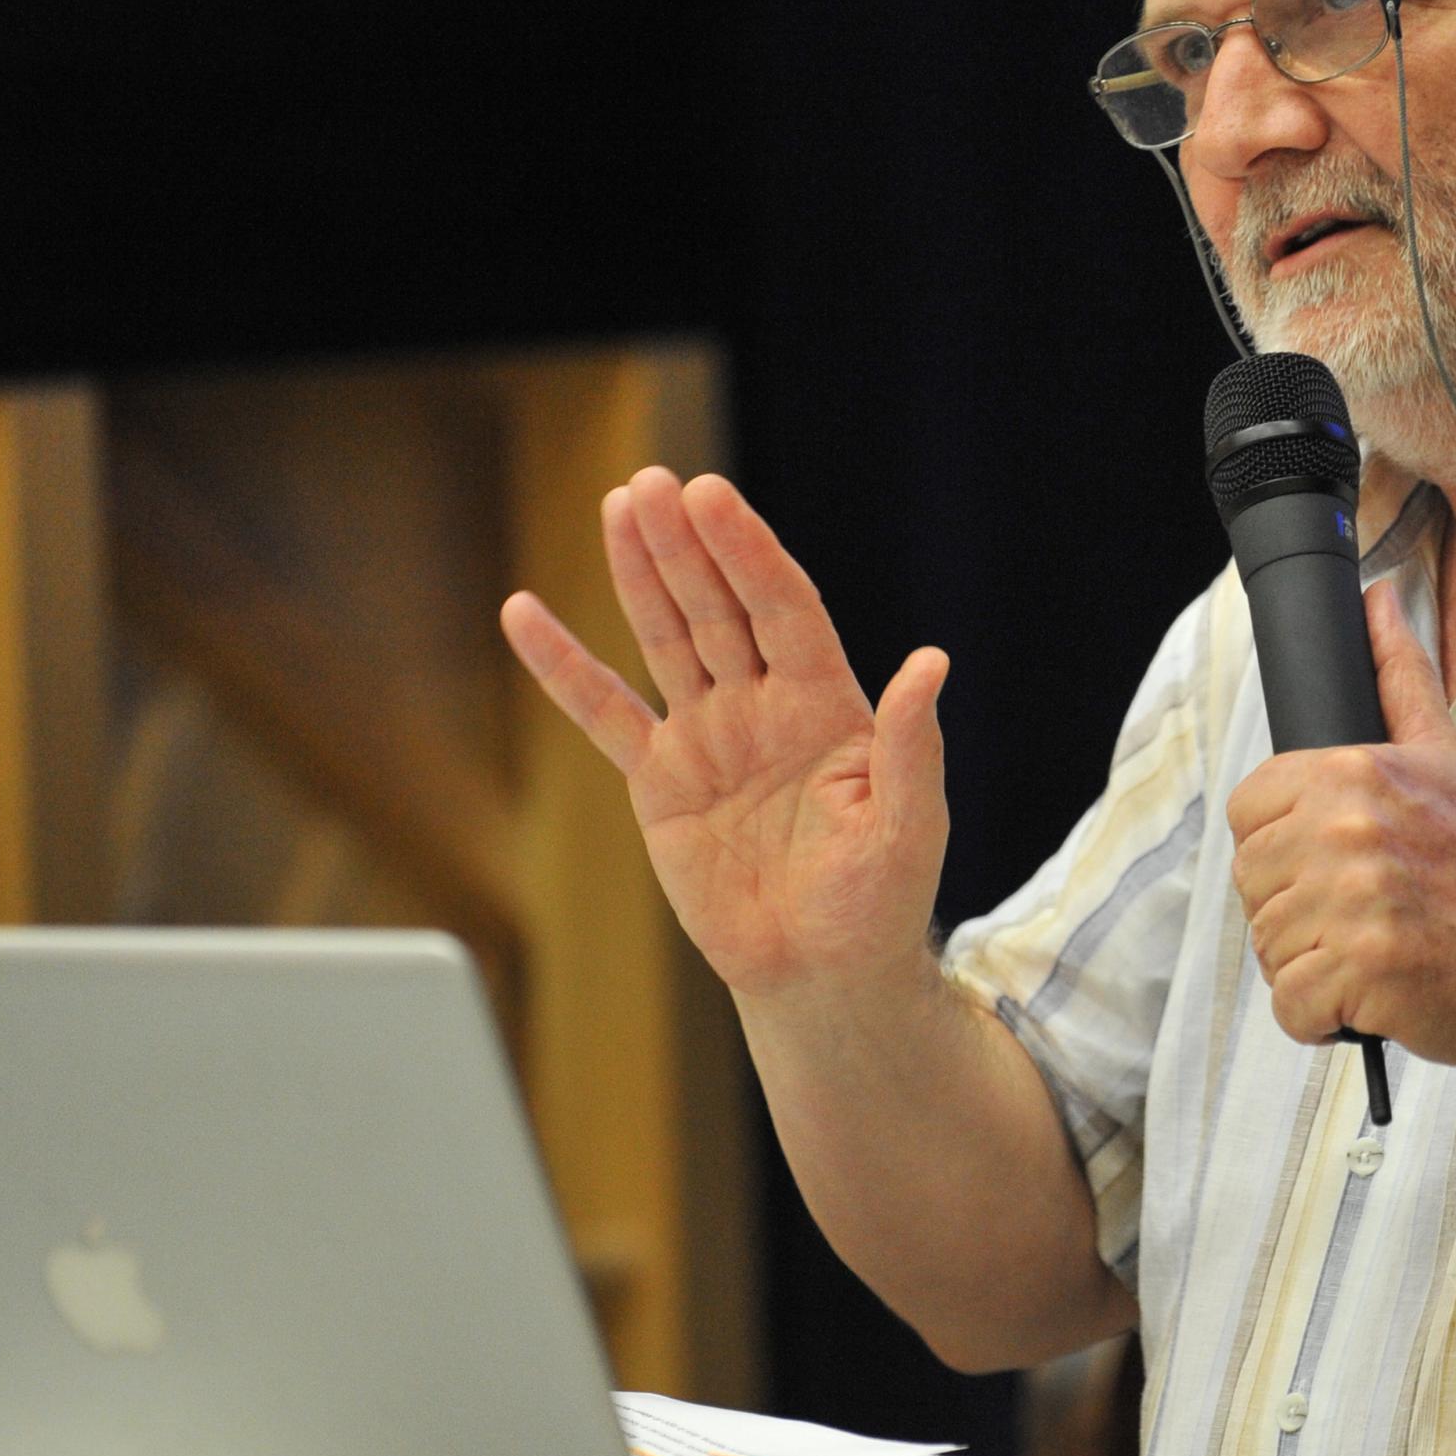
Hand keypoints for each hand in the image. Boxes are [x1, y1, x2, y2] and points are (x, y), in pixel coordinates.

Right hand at [500, 468, 947, 1004]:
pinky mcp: (659, 780)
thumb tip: (929, 663)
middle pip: (718, 607)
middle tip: (652, 482)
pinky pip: (603, 712)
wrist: (822, 973)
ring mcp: (708, 736)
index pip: (783, 608)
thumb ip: (910, 746)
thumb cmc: (879, 903)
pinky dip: (563, 667)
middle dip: (686, 545)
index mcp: (826, 705)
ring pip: (666, 638)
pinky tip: (526, 613)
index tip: (713, 496)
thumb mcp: (907, 826)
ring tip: (617, 505)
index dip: (748, 553)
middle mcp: (764, 705)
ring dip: (639, 575)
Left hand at [1224, 583, 1455, 1098]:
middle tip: (1366, 917)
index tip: (1336, 866)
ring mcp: (1354, 902)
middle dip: (1297, 913)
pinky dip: (1322, 1019)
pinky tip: (1373, 995)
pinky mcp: (1362, 971)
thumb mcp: (1444, 758)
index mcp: (1355, 773)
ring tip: (1377, 953)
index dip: (1284, 849)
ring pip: (1269, 948)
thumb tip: (1378, 599)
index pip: (1247, 812)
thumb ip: (1400, 677)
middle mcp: (1349, 830)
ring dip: (1312, 968)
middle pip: (1252, 883)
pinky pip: (1291, 1006)